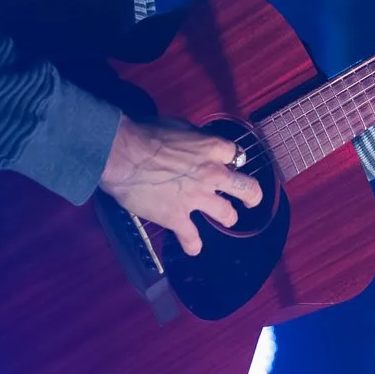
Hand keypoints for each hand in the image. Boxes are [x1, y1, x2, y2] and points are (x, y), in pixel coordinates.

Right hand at [99, 117, 262, 257]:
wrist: (123, 155)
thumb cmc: (145, 134)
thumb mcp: (178, 126)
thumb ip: (194, 138)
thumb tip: (196, 144)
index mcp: (212, 148)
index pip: (237, 154)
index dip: (233, 159)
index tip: (229, 162)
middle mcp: (212, 174)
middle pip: (247, 188)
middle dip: (252, 196)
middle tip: (250, 199)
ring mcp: (197, 198)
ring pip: (227, 214)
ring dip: (228, 217)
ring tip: (226, 218)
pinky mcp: (178, 218)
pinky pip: (192, 238)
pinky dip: (193, 245)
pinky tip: (192, 247)